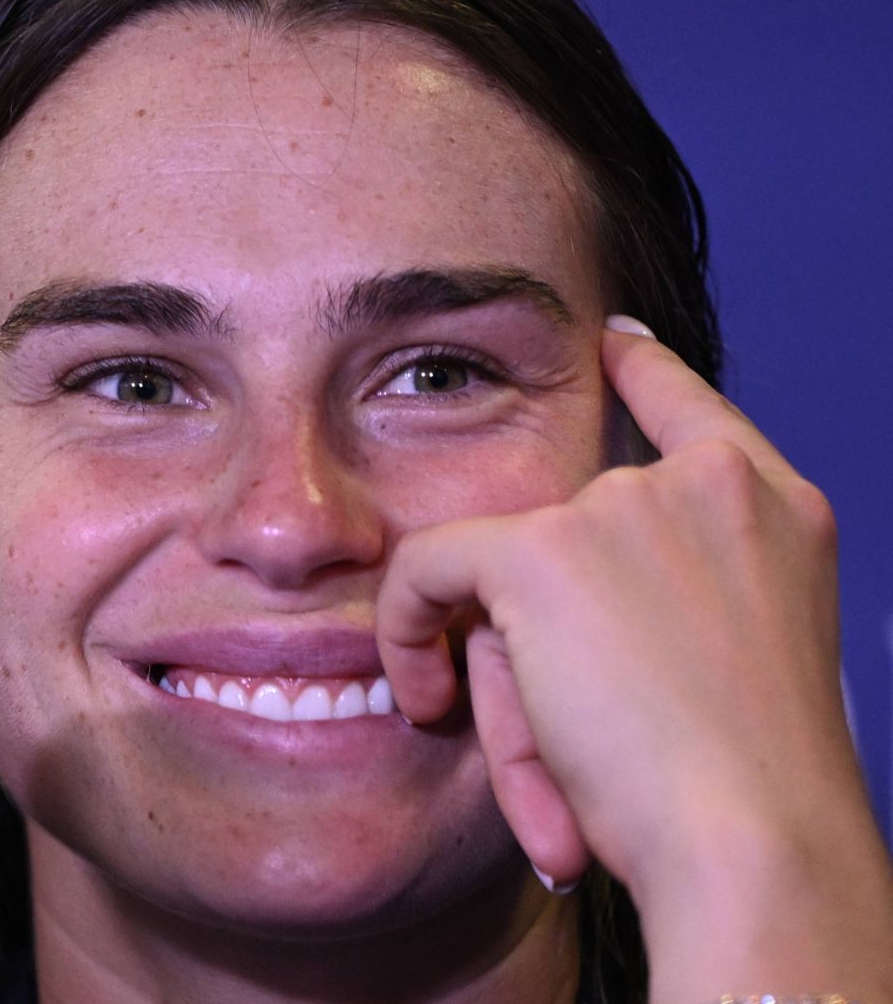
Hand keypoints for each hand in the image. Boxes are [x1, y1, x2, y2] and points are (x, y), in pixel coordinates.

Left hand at [375, 317, 892, 998]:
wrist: (752, 840)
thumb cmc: (741, 798)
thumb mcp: (726, 670)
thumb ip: (659, 602)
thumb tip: (514, 618)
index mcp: (776, 512)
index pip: (694, 409)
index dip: (644, 373)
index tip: (613, 344)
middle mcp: (708, 488)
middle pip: (561, 540)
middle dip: (548, 657)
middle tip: (594, 758)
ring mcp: (625, 507)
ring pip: (501, 581)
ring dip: (512, 686)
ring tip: (571, 775)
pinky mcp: (544, 548)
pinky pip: (429, 570)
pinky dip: (409, 630)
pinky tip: (424, 692)